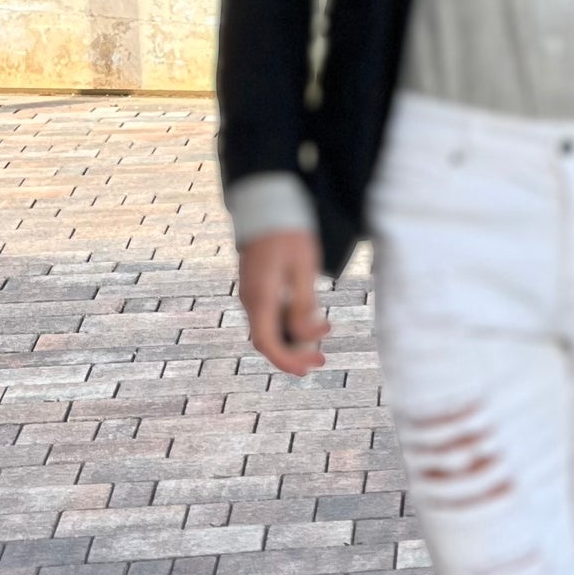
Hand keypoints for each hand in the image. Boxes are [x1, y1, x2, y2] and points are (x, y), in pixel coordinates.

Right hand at [238, 229, 328, 374]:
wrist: (266, 206)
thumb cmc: (288, 234)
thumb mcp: (304, 268)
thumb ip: (304, 304)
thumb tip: (305, 335)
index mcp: (261, 297)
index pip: (267, 343)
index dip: (288, 361)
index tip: (310, 368)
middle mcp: (251, 300)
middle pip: (267, 341)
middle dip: (294, 354)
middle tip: (322, 358)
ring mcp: (251, 294)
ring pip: (269, 329)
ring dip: (293, 339)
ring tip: (322, 332)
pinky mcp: (256, 288)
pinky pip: (269, 316)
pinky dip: (287, 324)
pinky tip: (308, 318)